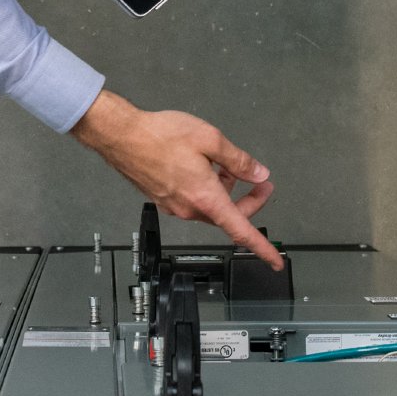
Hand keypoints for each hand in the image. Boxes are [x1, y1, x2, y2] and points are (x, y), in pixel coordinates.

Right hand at [70, 90, 282, 267]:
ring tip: (229, 167)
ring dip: (225, 192)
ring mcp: (174, 206)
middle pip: (228, 217)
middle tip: (260, 181)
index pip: (240, 230)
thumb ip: (238, 160)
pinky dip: (206, 190)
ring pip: (210, 208)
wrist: (121, 136)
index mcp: (205, 198)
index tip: (275, 260)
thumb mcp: (210, 139)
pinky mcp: (163, 199)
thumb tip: (258, 173)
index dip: (261, 248)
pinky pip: (194, 202)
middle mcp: (190, 208)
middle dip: (248, 201)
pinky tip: (205, 168)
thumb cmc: (160, 135)